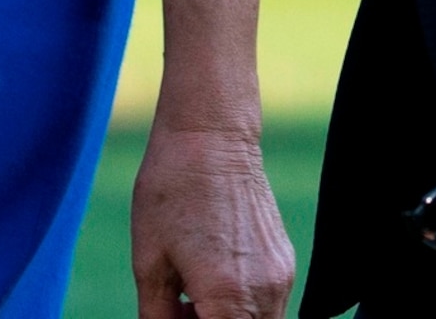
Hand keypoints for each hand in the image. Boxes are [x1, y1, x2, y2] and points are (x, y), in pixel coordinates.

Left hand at [130, 117, 295, 317]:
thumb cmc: (171, 191)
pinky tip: (208, 279)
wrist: (211, 136)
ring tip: (189, 297)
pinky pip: (268, 306)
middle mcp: (265, 292)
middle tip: (178, 311)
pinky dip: (241, 307)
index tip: (173, 316)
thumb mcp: (149, 264)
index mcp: (227, 297)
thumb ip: (157, 318)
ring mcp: (281, 277)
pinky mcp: (285, 261)